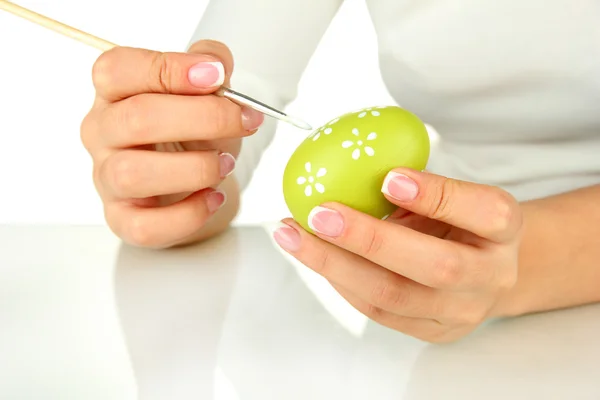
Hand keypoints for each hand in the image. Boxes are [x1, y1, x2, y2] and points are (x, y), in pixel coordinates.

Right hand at [80, 40, 263, 247]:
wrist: (193, 182)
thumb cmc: (193, 132)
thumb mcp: (206, 92)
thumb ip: (211, 64)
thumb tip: (215, 64)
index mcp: (114, 91)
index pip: (119, 69)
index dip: (171, 69)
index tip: (218, 76)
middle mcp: (101, 132)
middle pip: (137, 118)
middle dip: (203, 118)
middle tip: (244, 121)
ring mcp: (106, 178)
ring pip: (134, 174)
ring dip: (194, 168)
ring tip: (226, 163)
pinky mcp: (122, 219)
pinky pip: (145, 225)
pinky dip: (189, 214)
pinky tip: (214, 198)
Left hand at [273, 169, 522, 342]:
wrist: (485, 273)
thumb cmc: (459, 222)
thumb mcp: (452, 194)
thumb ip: (413, 184)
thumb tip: (347, 162)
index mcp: (504, 229)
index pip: (484, 212)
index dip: (436, 196)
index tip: (389, 178)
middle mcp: (492, 275)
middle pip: (435, 266)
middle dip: (369, 239)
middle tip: (320, 214)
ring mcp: (463, 311)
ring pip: (394, 296)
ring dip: (335, 264)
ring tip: (293, 235)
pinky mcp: (433, 332)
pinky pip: (377, 311)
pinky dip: (339, 280)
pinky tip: (313, 255)